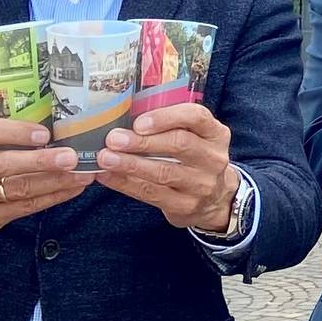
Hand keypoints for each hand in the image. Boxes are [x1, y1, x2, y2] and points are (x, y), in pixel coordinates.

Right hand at [0, 119, 92, 239]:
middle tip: (71, 157)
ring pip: (20, 189)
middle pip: (5, 165)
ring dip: (56, 181)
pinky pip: (26, 207)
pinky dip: (53, 197)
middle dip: (42, 161)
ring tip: (81, 173)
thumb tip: (54, 126)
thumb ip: (3, 137)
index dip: (15, 132)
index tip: (44, 133)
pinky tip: (72, 189)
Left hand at [99, 104, 240, 231]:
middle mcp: (213, 158)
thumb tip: (123, 114)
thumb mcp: (196, 136)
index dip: (167, 117)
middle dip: (143, 142)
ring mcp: (202, 185)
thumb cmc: (194, 158)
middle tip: (114, 139)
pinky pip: (152, 194)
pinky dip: (126, 184)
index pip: (196, 117)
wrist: (215, 199)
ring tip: (106, 158)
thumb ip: (170, 124)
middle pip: (179, 145)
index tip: (139, 122)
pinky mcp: (185, 206)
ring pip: (164, 172)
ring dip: (131, 164)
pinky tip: (107, 176)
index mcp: (215, 133)